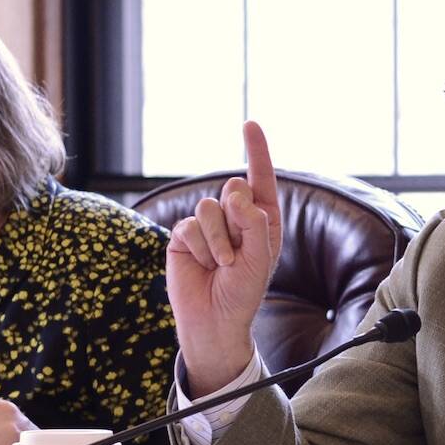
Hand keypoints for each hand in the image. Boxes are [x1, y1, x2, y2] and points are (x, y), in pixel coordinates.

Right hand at [167, 120, 282, 395]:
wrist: (215, 320)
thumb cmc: (244, 291)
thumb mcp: (260, 257)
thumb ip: (253, 221)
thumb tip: (236, 189)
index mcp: (261, 218)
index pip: (260, 178)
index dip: (256, 151)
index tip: (250, 124)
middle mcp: (235, 217)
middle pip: (232, 187)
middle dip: (236, 216)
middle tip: (238, 251)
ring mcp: (208, 225)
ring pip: (209, 207)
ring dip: (218, 240)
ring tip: (222, 264)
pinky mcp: (183, 236)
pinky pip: (188, 225)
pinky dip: (199, 247)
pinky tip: (203, 264)